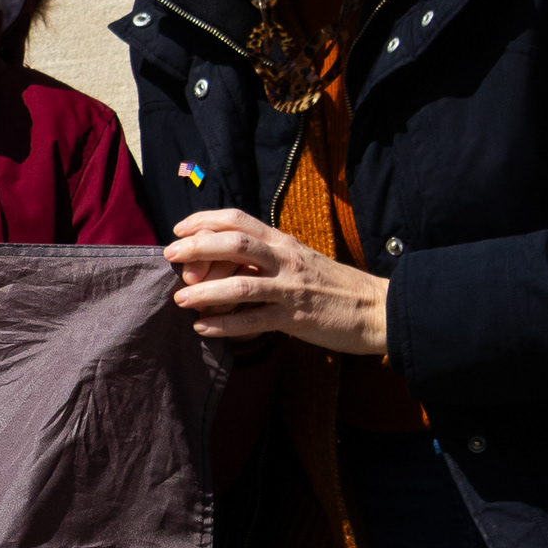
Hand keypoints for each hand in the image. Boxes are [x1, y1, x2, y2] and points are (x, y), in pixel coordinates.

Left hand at [165, 208, 391, 355]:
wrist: (376, 309)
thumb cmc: (333, 286)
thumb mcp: (299, 260)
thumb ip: (266, 257)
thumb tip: (224, 260)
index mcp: (284, 242)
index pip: (239, 220)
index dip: (205, 220)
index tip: (180, 229)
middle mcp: (286, 259)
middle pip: (235, 244)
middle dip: (198, 247)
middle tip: (172, 256)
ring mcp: (291, 288)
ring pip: (241, 284)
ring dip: (206, 291)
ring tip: (180, 299)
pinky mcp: (295, 318)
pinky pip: (253, 320)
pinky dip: (224, 325)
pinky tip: (203, 327)